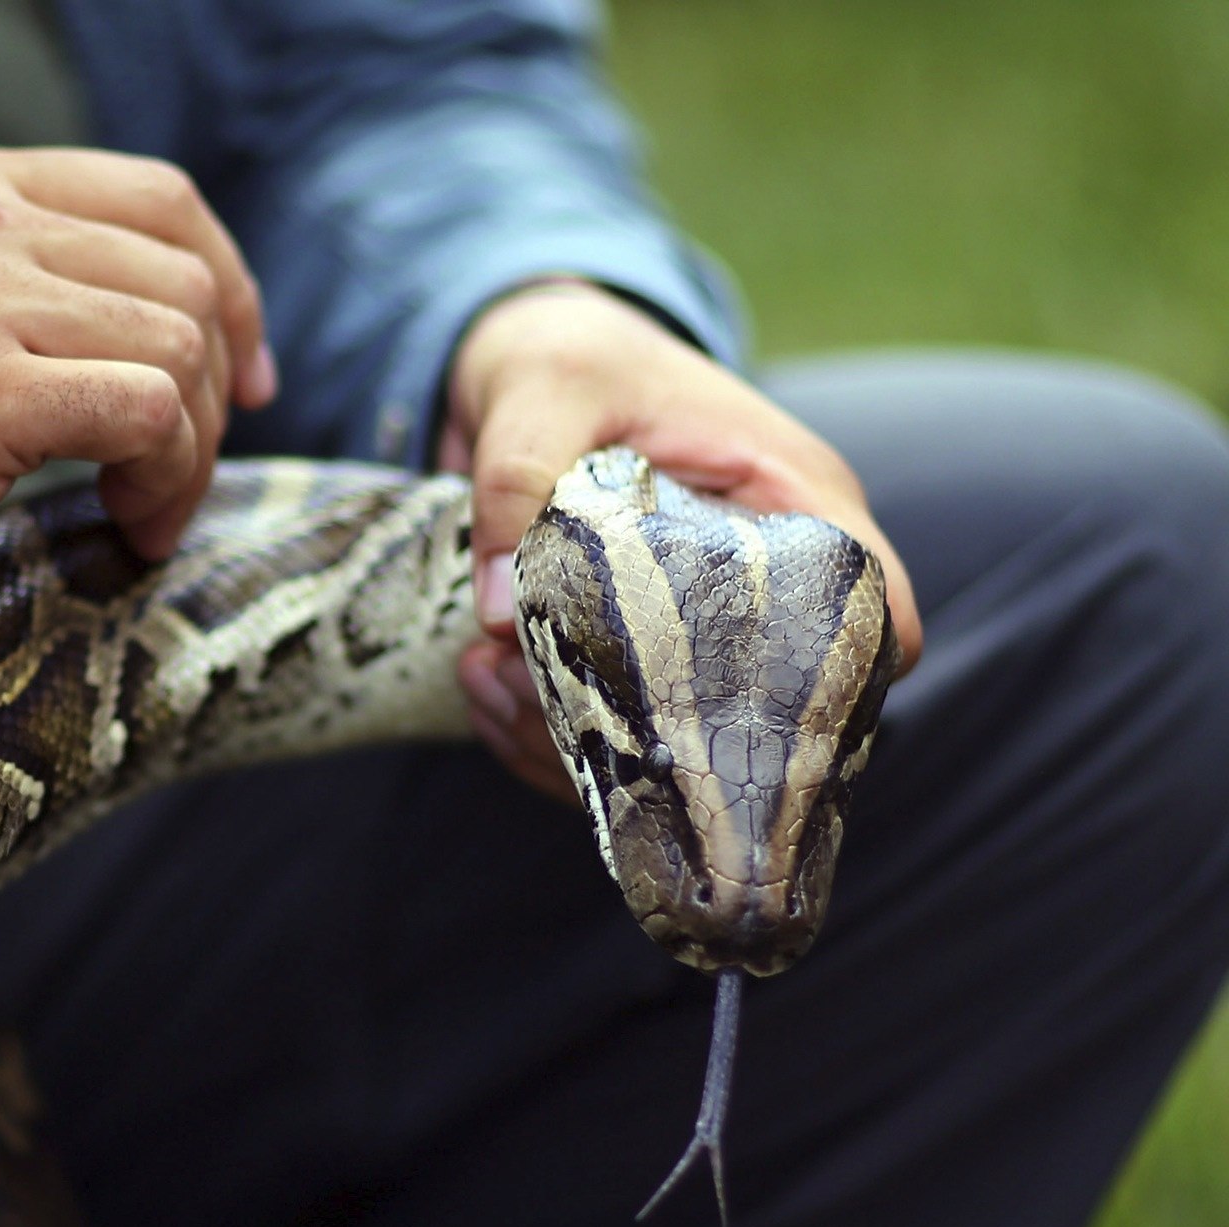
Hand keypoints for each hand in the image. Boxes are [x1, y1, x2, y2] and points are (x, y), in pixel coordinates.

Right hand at [0, 142, 277, 692]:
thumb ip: (23, 278)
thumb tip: (187, 317)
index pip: (161, 198)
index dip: (231, 290)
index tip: (243, 381)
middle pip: (185, 277)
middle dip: (212, 393)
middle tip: (174, 477)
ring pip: (178, 345)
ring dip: (189, 450)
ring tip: (141, 511)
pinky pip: (148, 413)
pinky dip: (165, 480)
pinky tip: (126, 523)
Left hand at [437, 281, 923, 798]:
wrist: (519, 359)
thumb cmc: (566, 355)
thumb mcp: (543, 387)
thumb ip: (518, 478)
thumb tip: (499, 616)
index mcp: (790, 497)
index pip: (874, 610)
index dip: (842, 684)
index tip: (739, 720)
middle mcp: (757, 577)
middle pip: (767, 710)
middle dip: (657, 737)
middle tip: (541, 697)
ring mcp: (693, 625)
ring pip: (675, 740)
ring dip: (575, 744)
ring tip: (488, 684)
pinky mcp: (626, 654)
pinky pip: (605, 734)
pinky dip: (539, 738)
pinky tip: (478, 691)